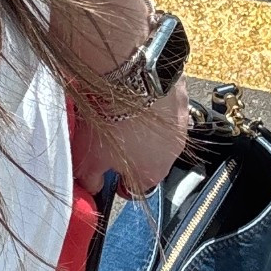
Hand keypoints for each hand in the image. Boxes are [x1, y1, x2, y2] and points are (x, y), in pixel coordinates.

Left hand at [72, 77, 190, 197]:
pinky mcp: (182, 96)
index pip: (138, 190)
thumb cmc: (113, 121)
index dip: (120, 184)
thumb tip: (91, 186)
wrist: (131, 79)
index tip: (110, 176)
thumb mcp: (88, 159)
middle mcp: (173, 153)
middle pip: (151, 160)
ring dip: (145, 128)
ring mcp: (181, 124)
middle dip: (133, 153)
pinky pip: (166, 106)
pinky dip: (153, 103)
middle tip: (112, 140)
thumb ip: (91, 179)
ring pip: (161, 133)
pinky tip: (134, 95)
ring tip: (122, 114)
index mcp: (153, 175)